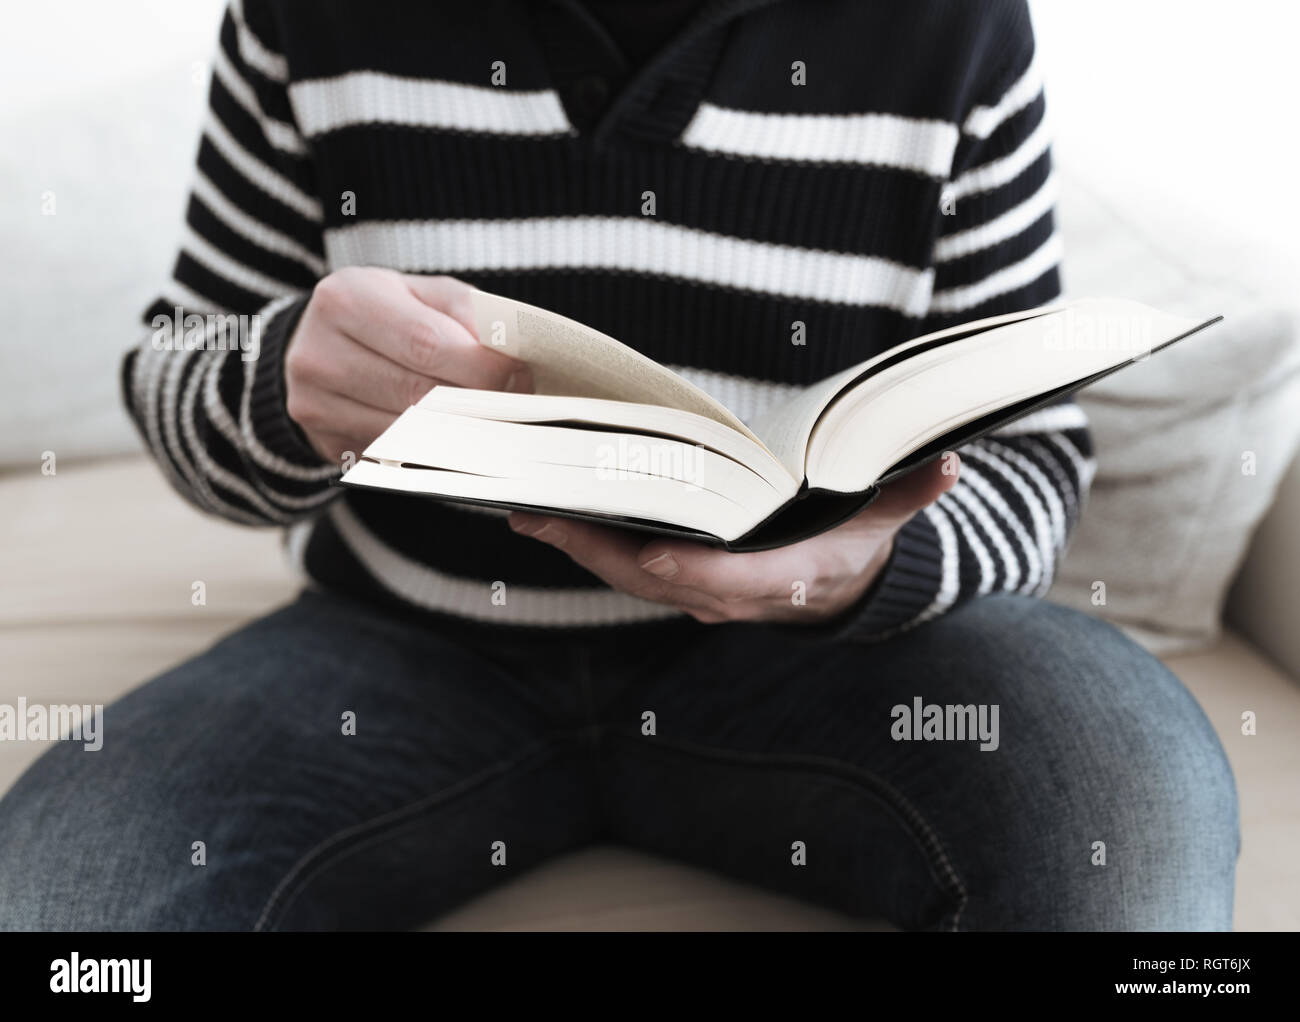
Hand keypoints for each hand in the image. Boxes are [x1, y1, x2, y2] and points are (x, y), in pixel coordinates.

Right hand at [284, 268, 531, 462]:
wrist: (317, 343)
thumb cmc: (386, 314)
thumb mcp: (424, 294)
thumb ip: (469, 312)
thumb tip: (514, 351)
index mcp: (347, 300)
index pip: (428, 343)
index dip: (483, 366)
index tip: (520, 376)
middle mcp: (320, 353)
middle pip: (419, 394)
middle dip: (478, 402)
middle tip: (516, 405)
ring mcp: (317, 404)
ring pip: (410, 432)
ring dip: (460, 431)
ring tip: (490, 419)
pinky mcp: (327, 441)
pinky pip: (395, 453)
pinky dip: (433, 448)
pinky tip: (454, 436)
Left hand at [508, 455, 958, 623]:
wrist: (834, 592)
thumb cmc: (852, 546)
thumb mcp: (882, 521)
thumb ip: (908, 495)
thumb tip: (946, 466)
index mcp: (780, 580)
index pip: (730, 583)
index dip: (692, 572)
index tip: (651, 554)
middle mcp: (729, 595)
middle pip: (656, 580)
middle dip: (600, 552)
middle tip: (545, 515)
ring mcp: (697, 594)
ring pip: (628, 576)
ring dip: (579, 547)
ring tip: (529, 511)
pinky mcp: (676, 581)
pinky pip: (624, 568)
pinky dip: (587, 545)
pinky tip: (550, 517)